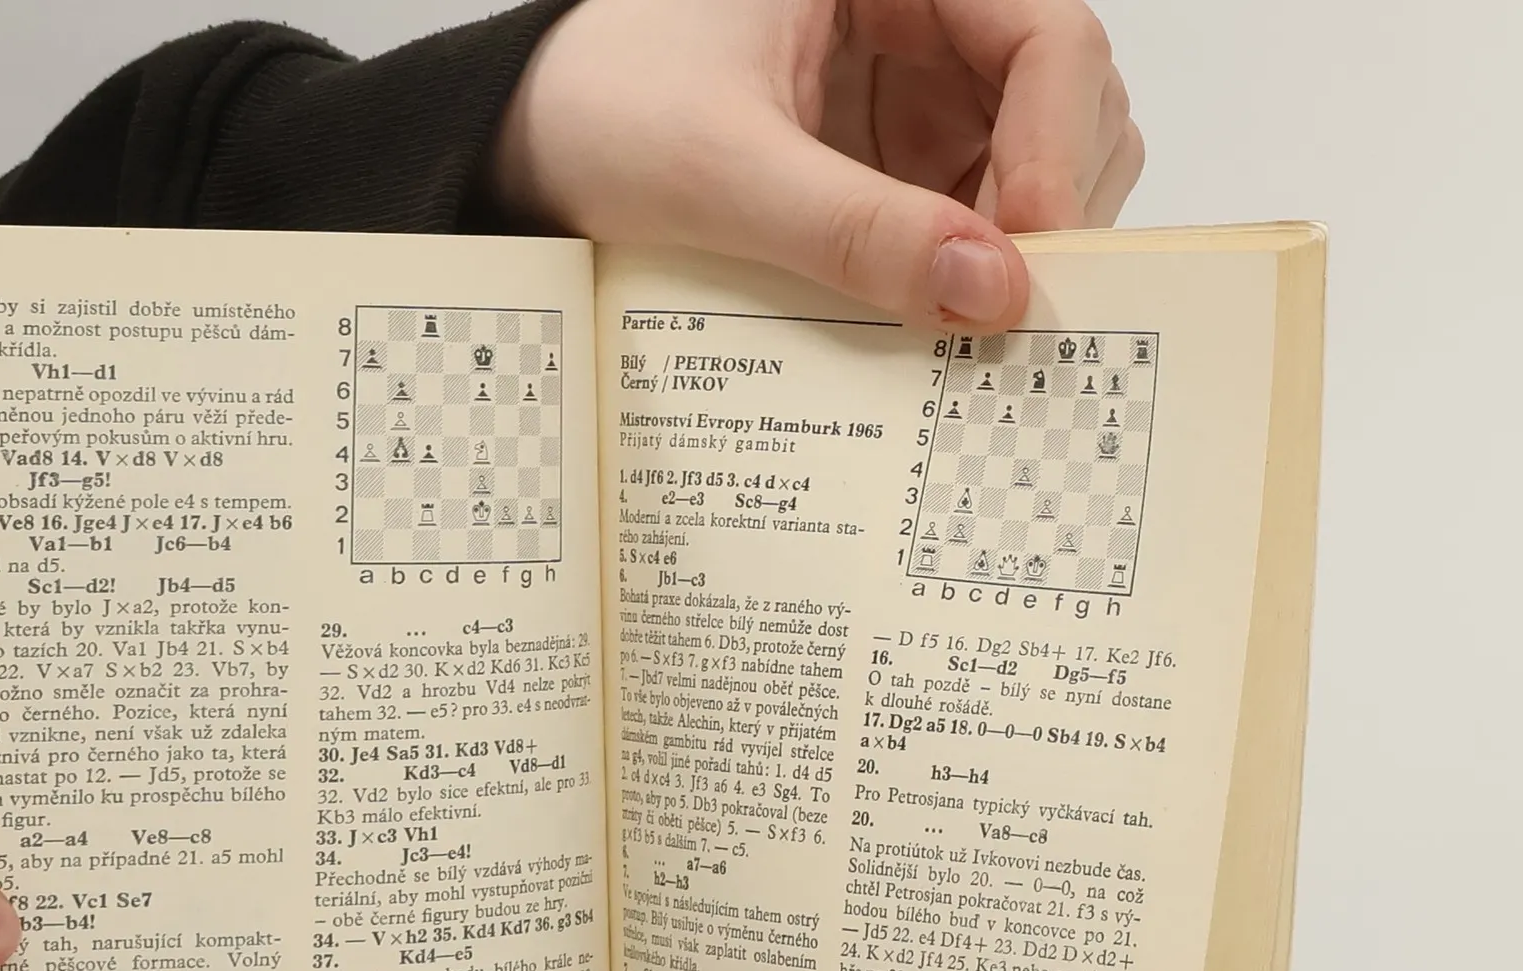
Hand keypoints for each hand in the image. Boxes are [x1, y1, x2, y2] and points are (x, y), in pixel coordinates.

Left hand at [496, 0, 1142, 328]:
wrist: (526, 147)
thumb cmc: (598, 113)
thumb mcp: (721, 174)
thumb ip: (852, 230)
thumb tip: (990, 293)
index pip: (1046, 32)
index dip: (1056, 144)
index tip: (1026, 252)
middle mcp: (923, 13)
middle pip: (1065, 97)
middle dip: (1051, 203)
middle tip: (1005, 311)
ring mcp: (914, 89)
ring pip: (1033, 160)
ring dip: (1017, 245)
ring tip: (960, 319)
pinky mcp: (891, 158)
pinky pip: (969, 211)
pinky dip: (968, 269)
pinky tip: (931, 317)